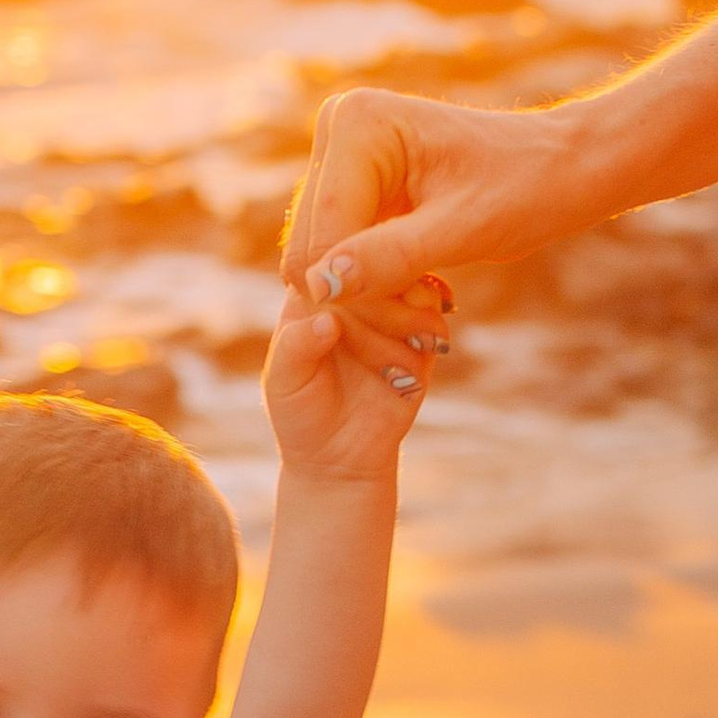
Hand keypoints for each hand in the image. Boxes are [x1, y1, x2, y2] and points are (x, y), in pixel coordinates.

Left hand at [261, 279, 438, 484]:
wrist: (338, 460)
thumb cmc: (301, 414)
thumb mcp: (284, 382)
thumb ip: (296, 347)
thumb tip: (328, 319)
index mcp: (315, 294)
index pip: (331, 257)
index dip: (339, 273)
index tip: (337, 306)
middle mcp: (357, 296)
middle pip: (378, 263)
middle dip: (373, 298)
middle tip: (355, 332)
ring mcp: (393, 316)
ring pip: (410, 285)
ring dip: (399, 316)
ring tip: (380, 356)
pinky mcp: (421, 341)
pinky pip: (433, 320)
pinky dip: (422, 334)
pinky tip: (405, 361)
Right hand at [285, 87, 601, 372]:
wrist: (559, 167)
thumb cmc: (525, 188)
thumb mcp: (463, 230)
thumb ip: (388, 258)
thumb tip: (318, 287)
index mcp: (357, 124)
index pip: (321, 237)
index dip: (360, 293)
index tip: (427, 314)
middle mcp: (335, 129)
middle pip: (311, 252)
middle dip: (366, 298)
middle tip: (432, 316)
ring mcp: (337, 158)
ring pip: (319, 264)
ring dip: (372, 300)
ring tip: (432, 303)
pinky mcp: (348, 187)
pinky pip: (337, 258)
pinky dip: (375, 287)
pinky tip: (422, 289)